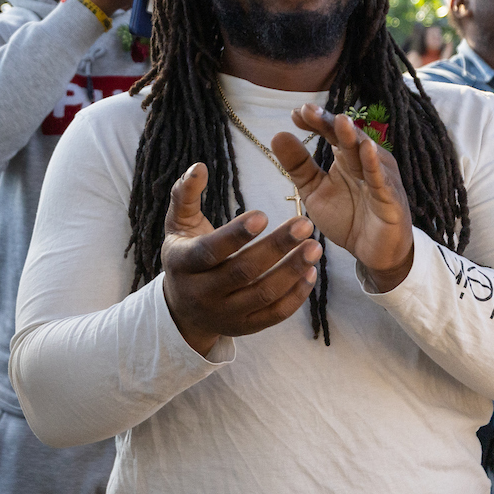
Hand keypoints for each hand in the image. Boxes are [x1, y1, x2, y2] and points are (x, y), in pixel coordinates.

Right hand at [158, 163, 321, 355]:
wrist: (183, 310)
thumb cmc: (185, 256)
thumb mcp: (178, 225)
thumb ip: (186, 195)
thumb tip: (199, 166)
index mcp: (183, 264)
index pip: (210, 251)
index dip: (236, 234)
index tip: (264, 213)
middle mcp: (202, 293)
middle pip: (243, 272)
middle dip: (276, 247)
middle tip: (305, 223)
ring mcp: (225, 314)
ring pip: (263, 295)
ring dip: (292, 271)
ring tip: (315, 247)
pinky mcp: (245, 328)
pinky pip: (274, 315)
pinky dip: (296, 296)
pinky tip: (311, 272)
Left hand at [273, 105, 417, 285]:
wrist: (373, 252)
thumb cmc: (347, 217)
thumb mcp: (314, 191)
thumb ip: (298, 165)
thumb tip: (277, 135)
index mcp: (346, 156)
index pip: (329, 131)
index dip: (314, 121)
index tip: (295, 113)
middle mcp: (364, 161)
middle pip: (347, 137)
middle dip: (329, 123)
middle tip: (309, 111)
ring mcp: (379, 177)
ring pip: (366, 153)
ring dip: (354, 137)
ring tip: (341, 121)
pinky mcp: (390, 198)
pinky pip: (381, 180)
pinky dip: (375, 165)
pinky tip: (367, 150)